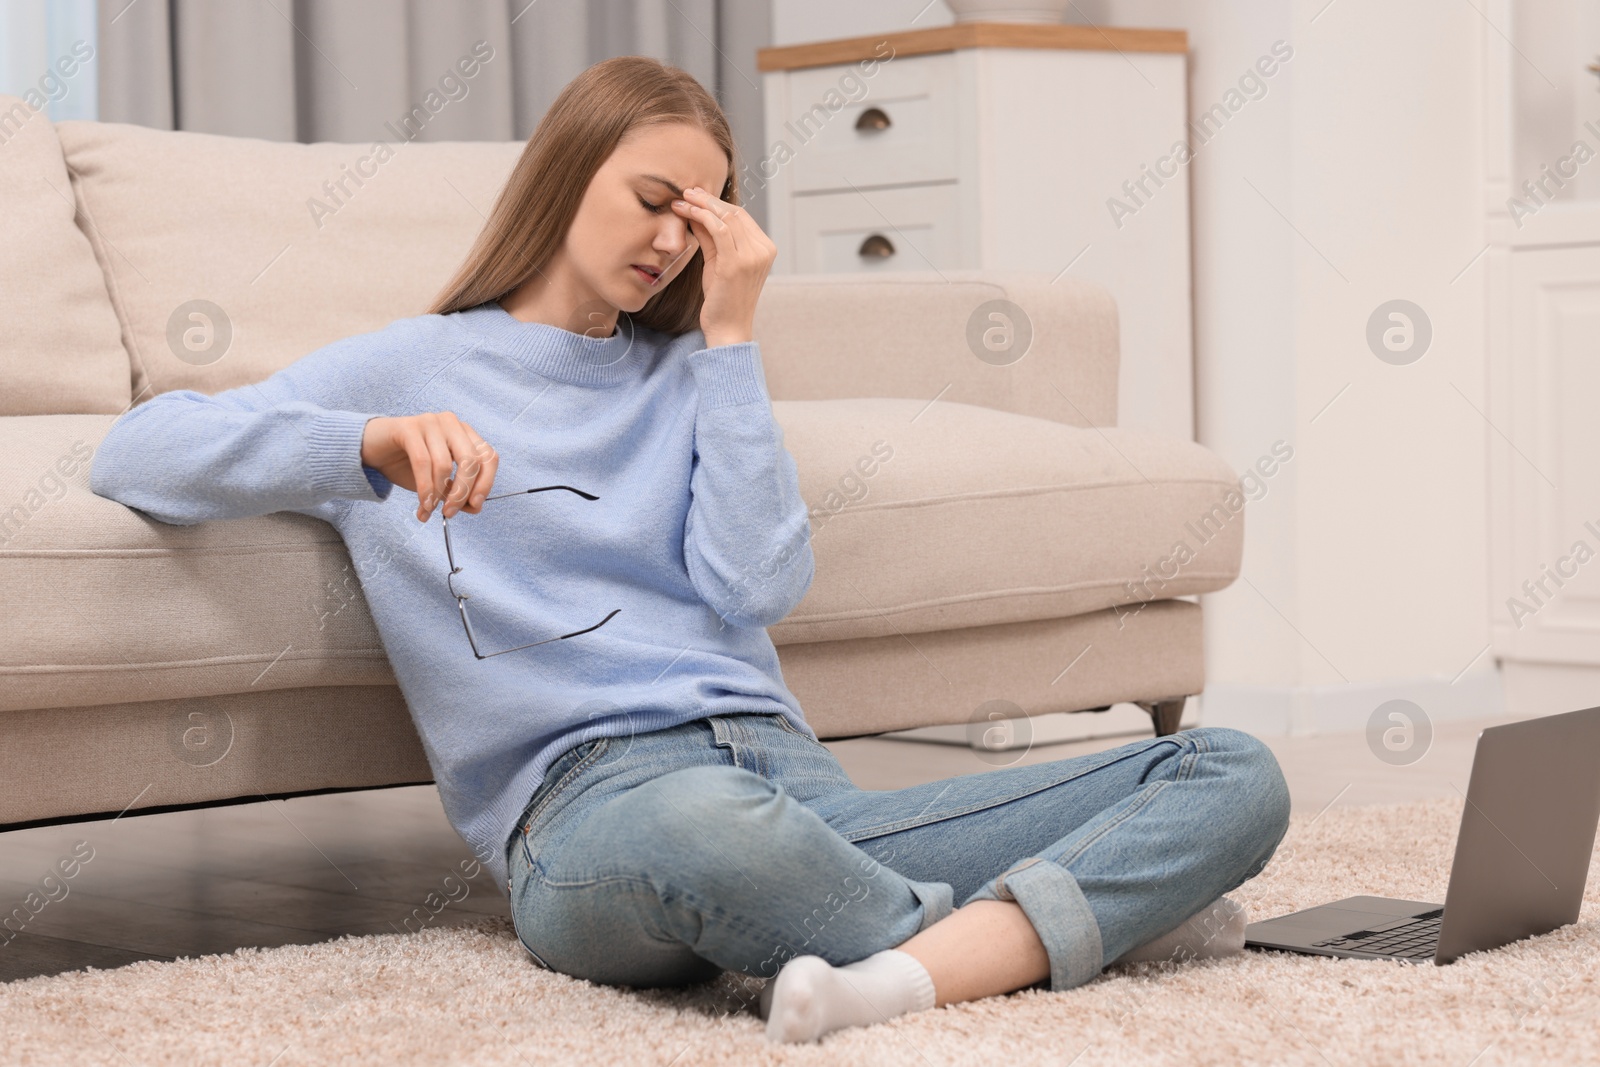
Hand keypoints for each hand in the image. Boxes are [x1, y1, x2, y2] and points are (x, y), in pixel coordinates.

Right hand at [360, 413, 499, 522]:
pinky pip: (422, 462)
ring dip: (439, 493)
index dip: (486, 483)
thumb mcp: (437, 482)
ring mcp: (431, 422)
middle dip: (463, 492)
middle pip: (471, 461)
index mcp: (465, 434)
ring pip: (445, 464)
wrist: (371, 449)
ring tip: (429, 510)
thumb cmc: (408, 464)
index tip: (475, 505)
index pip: (489, 457)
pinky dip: (425, 487)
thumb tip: (474, 507)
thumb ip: (456, 492)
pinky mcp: (409, 427)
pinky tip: (422, 503)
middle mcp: (452, 424)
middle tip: (450, 512)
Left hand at [670, 186, 776, 347]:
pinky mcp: (737, 263)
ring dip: (701, 204)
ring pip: (726, 217)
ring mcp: (752, 256)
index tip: (696, 195)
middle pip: (735, 212)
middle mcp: (763, 250)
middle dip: (708, 199)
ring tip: (682, 199)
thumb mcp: (718, 262)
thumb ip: (711, 237)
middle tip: (686, 191)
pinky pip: (718, 229)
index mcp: (765, 248)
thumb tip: (697, 210)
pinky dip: (701, 216)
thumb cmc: (722, 299)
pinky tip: (685, 212)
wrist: (728, 329)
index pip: (741, 216)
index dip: (717, 202)